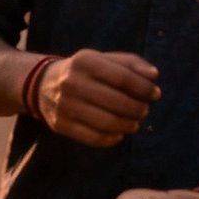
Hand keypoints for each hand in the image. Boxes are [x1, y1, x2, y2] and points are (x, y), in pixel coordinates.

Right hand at [35, 50, 159, 146]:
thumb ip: (130, 63)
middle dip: (138, 108)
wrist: (42, 84)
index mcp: (85, 61)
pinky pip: (94, 138)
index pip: (122, 77)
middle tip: (145, 110)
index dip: (143, 88)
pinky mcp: (61, 125)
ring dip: (128, 125)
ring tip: (134, 122)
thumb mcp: (102, 59)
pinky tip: (119, 133)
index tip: (156, 93)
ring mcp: (65, 105)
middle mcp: (72, 82)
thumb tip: (154, 76)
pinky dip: (113, 139)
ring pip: (107, 123)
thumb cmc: (83, 71)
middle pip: (117, 102)